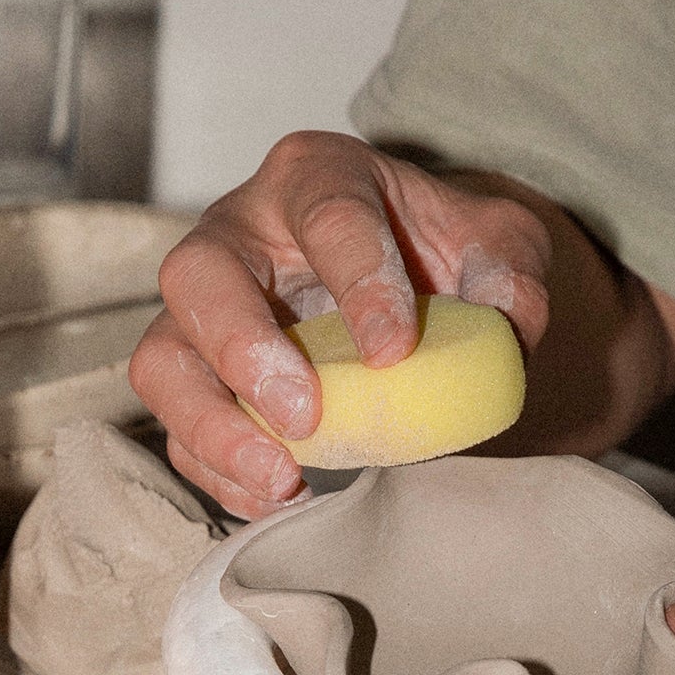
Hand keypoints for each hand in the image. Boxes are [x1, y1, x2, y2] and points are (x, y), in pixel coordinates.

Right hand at [128, 131, 550, 516]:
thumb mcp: (497, 244)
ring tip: (281, 478)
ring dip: (211, 426)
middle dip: (243, 350)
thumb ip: (512, 271)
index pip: (326, 217)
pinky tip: (277, 496)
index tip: (396, 353)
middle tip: (307, 417)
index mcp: (317, 177)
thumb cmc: (441, 254)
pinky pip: (177, 428)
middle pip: (197, 275)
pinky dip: (217, 469)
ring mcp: (204, 309)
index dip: (359, 283)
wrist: (411, 288)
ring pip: (162, 358)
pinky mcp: (197, 376)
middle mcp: (241, 232)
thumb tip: (504, 320)